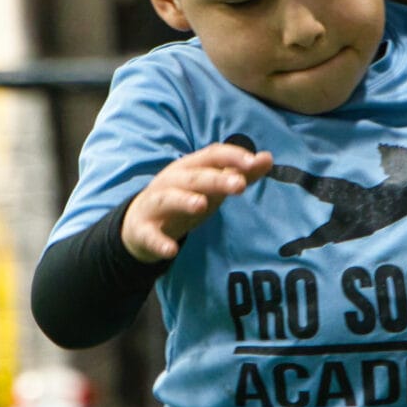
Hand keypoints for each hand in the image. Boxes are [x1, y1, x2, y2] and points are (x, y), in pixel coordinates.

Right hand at [120, 144, 272, 262]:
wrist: (138, 224)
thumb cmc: (184, 199)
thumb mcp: (212, 186)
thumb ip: (240, 173)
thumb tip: (268, 158)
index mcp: (190, 167)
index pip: (212, 155)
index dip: (232, 156)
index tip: (255, 162)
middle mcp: (171, 181)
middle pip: (194, 177)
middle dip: (216, 179)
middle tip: (239, 185)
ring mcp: (155, 204)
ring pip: (169, 199)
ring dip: (184, 200)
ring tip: (202, 205)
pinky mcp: (144, 230)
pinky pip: (150, 235)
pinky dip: (159, 242)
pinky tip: (172, 251)